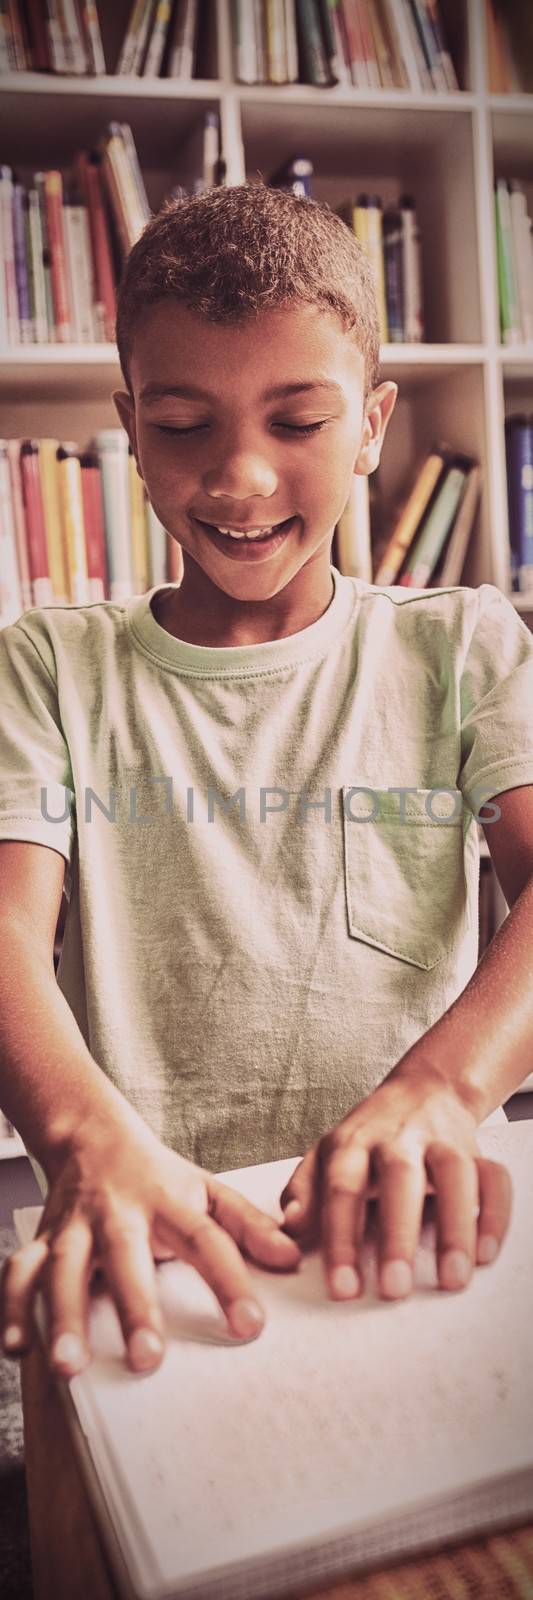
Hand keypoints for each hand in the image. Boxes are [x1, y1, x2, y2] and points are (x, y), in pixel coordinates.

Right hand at [0, 1114, 300, 1376]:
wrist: (93, 1136)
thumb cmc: (159, 1179)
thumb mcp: (208, 1192)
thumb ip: (249, 1225)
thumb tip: (294, 1257)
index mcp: (168, 1202)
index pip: (205, 1240)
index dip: (229, 1282)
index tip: (251, 1326)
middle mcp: (118, 1214)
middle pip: (125, 1258)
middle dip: (134, 1308)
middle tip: (147, 1360)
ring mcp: (74, 1227)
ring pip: (62, 1269)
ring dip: (63, 1316)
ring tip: (69, 1368)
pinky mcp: (41, 1240)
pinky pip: (20, 1273)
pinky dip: (13, 1308)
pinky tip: (18, 1348)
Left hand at [279, 1071, 511, 1301]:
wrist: (423, 1089)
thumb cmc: (367, 1138)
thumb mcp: (324, 1155)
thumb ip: (304, 1191)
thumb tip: (291, 1227)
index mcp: (353, 1142)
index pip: (343, 1188)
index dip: (341, 1240)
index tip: (343, 1289)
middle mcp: (398, 1138)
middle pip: (400, 1178)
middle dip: (398, 1234)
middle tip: (395, 1289)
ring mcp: (441, 1140)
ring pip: (455, 1174)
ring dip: (456, 1227)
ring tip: (452, 1279)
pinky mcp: (476, 1150)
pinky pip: (494, 1177)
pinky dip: (495, 1214)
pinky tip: (486, 1255)